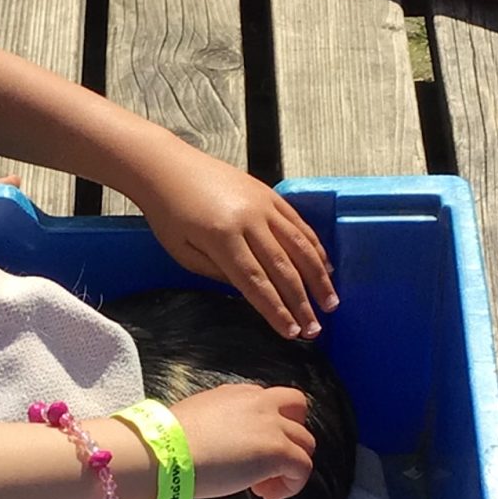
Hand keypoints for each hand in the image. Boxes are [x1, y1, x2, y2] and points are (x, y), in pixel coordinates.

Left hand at [130, 143, 337, 339]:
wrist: (167, 166)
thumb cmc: (168, 212)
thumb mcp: (183, 253)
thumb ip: (218, 275)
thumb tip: (252, 292)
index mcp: (222, 238)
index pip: (256, 283)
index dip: (276, 310)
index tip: (291, 332)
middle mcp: (249, 220)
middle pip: (283, 268)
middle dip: (302, 302)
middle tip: (315, 328)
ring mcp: (263, 204)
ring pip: (300, 245)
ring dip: (318, 277)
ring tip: (330, 302)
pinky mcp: (270, 194)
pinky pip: (299, 224)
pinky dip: (315, 247)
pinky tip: (324, 266)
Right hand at [173, 382, 316, 498]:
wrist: (166, 453)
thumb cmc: (169, 442)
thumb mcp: (197, 418)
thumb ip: (218, 423)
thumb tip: (220, 443)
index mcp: (238, 394)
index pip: (268, 401)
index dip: (265, 425)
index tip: (247, 449)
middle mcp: (260, 402)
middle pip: (297, 409)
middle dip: (291, 433)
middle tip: (270, 460)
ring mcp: (272, 426)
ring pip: (305, 442)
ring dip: (289, 465)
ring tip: (262, 486)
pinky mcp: (278, 451)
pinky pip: (303, 468)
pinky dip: (291, 485)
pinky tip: (266, 495)